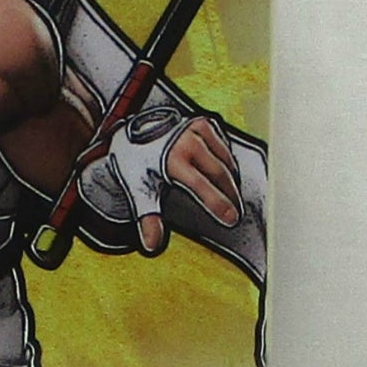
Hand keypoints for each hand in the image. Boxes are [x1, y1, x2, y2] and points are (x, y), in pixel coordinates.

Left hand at [79, 108, 242, 255]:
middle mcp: (186, 142)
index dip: (219, 204)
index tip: (231, 218)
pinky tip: (225, 172)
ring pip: (224, 158)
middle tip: (236, 211)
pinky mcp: (201, 123)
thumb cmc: (135, 160)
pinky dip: (226, 159)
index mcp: (172, 159)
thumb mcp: (138, 189)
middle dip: (230, 195)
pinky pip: (222, 144)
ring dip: (231, 177)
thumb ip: (148, 217)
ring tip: (232, 194)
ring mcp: (195, 130)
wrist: (129, 130)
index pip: (202, 186)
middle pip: (219, 173)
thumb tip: (151, 244)